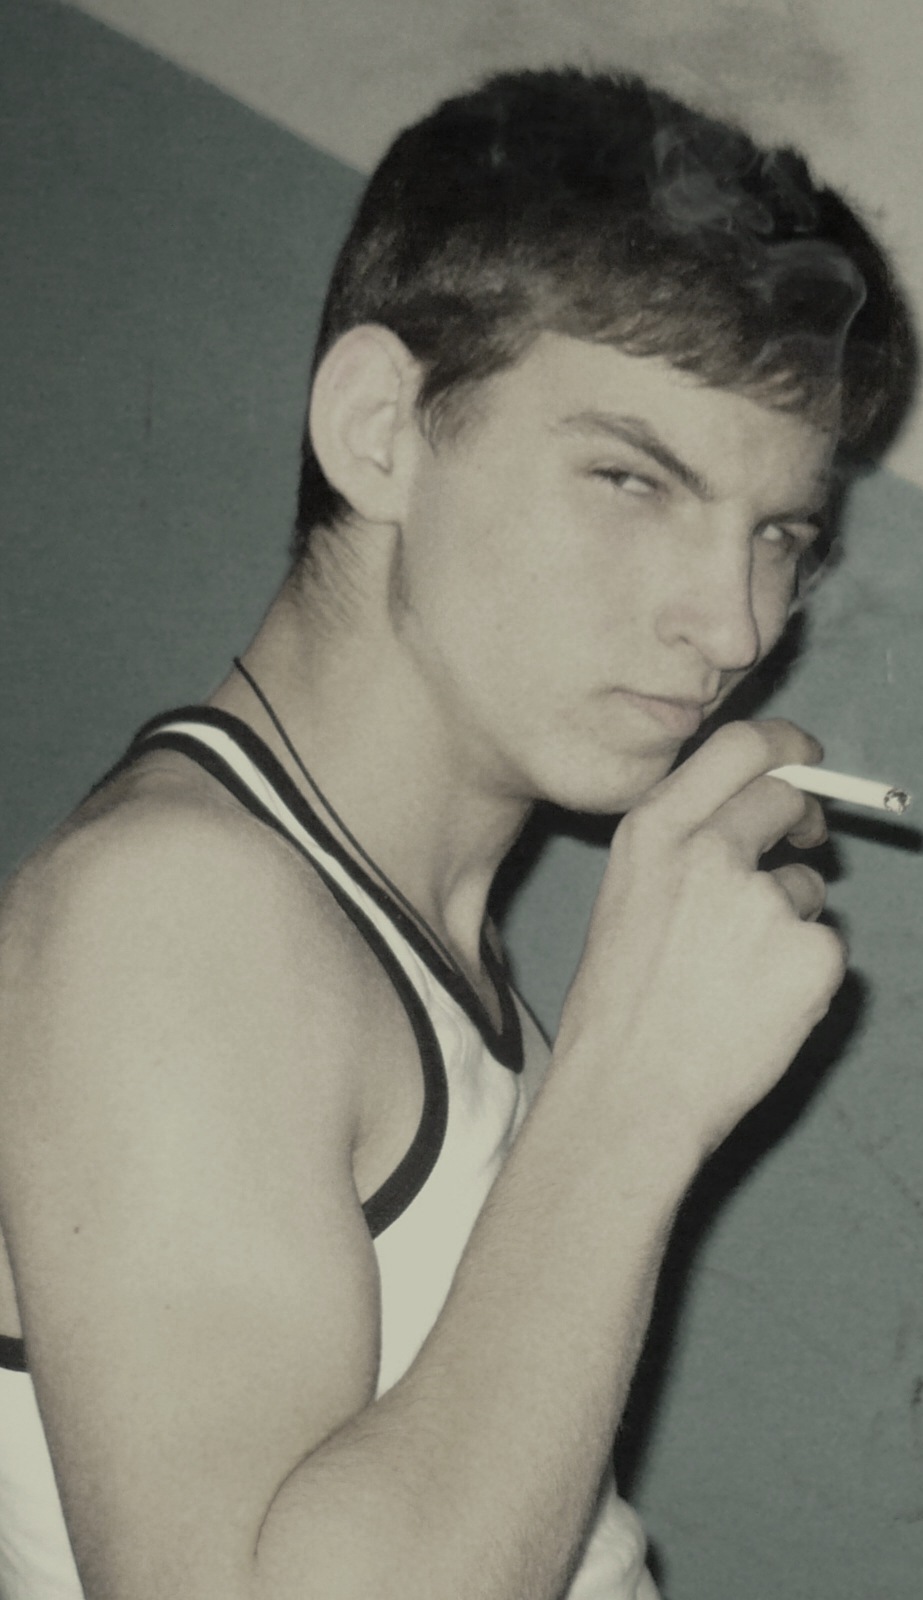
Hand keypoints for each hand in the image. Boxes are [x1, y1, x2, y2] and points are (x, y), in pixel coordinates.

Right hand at [556, 720, 846, 1160]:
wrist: (628, 1095)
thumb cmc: (617, 1013)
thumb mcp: (625, 899)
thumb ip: (680, 850)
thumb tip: (745, 822)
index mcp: (654, 833)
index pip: (738, 746)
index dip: (781, 745)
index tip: (799, 757)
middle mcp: (710, 852)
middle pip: (783, 798)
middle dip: (802, 817)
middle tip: (805, 842)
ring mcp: (765, 901)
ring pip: (808, 888)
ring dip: (791, 921)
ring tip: (736, 980)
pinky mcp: (812, 953)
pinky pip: (824, 949)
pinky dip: (803, 976)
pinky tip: (756, 1010)